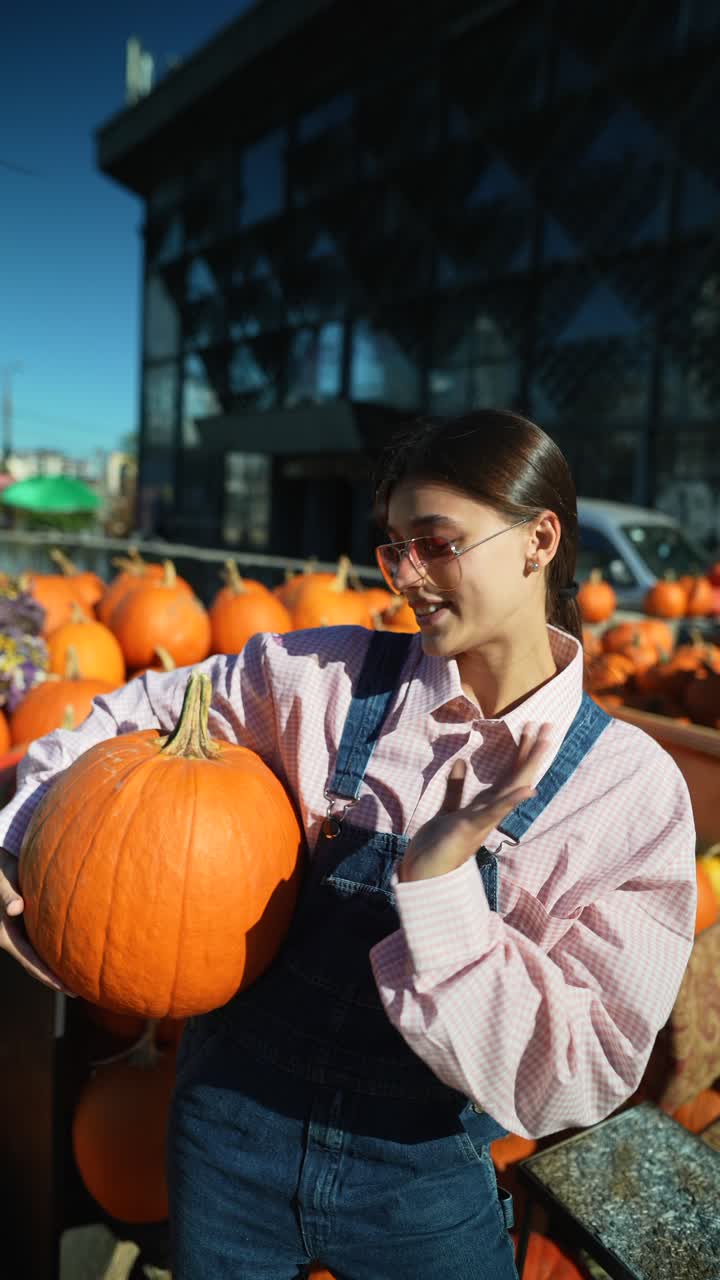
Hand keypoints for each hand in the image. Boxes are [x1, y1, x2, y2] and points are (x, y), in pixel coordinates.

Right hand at [0, 847, 74, 994]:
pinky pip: (40, 943)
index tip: (66, 988)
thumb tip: (16, 909)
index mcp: (6, 936)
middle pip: (35, 965)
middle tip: (77, 992)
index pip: (30, 962)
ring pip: (37, 955)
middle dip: (54, 979)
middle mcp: (12, 938)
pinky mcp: (24, 925)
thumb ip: (7, 895)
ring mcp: (18, 933)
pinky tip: (70, 950)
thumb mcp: (1, 882)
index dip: (48, 977)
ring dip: (54, 967)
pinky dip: (53, 950)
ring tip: (76, 976)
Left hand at [397, 723, 552, 883]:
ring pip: (511, 789)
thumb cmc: (437, 848)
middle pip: (516, 777)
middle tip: (548, 726)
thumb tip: (461, 761)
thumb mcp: (446, 812)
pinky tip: (527, 789)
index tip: (529, 727)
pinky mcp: (469, 828)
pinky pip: (493, 812)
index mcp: (484, 807)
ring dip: (528, 766)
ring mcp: (483, 821)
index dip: (519, 751)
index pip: (507, 775)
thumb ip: (455, 789)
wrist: (425, 877)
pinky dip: (510, 800)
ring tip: (543, 743)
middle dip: (531, 752)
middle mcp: (489, 813)